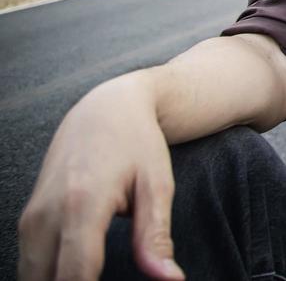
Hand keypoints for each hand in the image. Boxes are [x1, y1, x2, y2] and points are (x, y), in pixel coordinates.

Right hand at [19, 74, 183, 280]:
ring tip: (95, 280)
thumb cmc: (138, 144)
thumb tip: (172, 280)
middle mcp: (46, 215)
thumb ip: (156, 237)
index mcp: (82, 206)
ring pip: (32, 278)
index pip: (75, 277)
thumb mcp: (157, 186)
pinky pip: (30, 266)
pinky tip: (81, 277)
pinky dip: (50, 278)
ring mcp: (31, 219)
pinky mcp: (27, 221)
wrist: (103, 108)